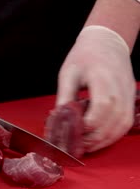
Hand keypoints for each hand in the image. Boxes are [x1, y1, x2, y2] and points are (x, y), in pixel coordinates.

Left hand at [56, 25, 135, 152]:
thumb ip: (64, 97)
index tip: (71, 131)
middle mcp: (120, 89)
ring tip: (85, 145)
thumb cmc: (85, 55)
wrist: (107, 43)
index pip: (100, 108)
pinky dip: (112, 136)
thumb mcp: (68, 73)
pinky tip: (98, 139)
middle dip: (92, 139)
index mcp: (103, 78)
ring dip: (103, 141)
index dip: (86, 125)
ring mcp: (128, 96)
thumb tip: (58, 120)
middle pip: (111, 122)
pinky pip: (124, 125)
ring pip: (120, 127)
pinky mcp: (130, 101)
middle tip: (74, 145)